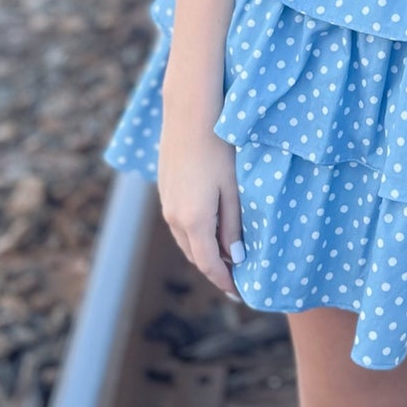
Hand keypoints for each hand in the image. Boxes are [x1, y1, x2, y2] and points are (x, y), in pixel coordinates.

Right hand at [158, 119, 243, 297]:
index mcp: (194, 221)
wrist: (190, 114)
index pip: (210, 264)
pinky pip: (179, 224)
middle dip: (216, 268)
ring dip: (204, 251)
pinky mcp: (165, 191)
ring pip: (186, 240)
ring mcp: (166, 204)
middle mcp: (174, 218)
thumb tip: (235, 256)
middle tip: (237, 276)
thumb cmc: (219, 149)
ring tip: (226, 254)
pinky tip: (210, 227)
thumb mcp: (234, 189)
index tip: (241, 292)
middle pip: (195, 256)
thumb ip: (233, 225)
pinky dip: (195, 234)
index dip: (226, 281)